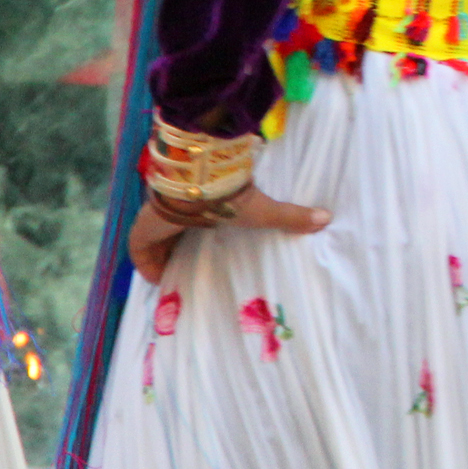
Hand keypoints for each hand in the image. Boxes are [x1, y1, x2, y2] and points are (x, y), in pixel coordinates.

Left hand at [128, 185, 330, 282]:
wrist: (198, 186)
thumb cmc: (228, 196)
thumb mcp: (261, 210)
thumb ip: (289, 216)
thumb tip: (327, 218)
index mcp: (202, 204)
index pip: (194, 220)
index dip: (195, 234)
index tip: (200, 250)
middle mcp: (178, 210)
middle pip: (171, 235)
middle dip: (174, 251)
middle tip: (185, 272)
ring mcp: (157, 220)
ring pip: (154, 243)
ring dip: (159, 260)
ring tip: (172, 280)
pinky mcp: (143, 231)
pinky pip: (140, 254)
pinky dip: (146, 268)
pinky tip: (156, 283)